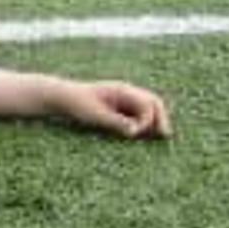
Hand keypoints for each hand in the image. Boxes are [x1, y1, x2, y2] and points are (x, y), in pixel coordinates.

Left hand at [57, 79, 172, 138]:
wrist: (61, 97)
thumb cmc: (76, 103)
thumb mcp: (94, 114)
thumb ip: (115, 122)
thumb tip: (135, 131)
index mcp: (122, 90)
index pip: (146, 103)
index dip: (145, 119)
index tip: (135, 133)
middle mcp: (127, 93)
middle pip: (154, 102)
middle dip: (162, 118)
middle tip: (166, 136)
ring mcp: (125, 100)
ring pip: (149, 109)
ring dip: (155, 121)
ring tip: (161, 136)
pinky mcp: (121, 109)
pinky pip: (139, 115)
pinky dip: (145, 124)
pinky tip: (144, 136)